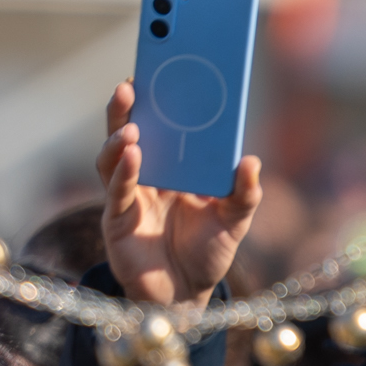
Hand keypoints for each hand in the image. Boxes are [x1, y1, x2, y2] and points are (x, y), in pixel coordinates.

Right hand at [95, 80, 263, 307]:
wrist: (186, 297)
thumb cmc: (207, 253)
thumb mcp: (235, 220)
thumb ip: (245, 193)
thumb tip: (251, 162)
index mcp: (171, 167)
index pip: (160, 124)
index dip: (156, 98)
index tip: (159, 68)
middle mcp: (145, 175)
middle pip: (128, 131)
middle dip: (127, 106)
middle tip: (133, 82)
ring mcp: (128, 196)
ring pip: (113, 157)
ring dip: (119, 136)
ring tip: (132, 123)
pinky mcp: (117, 221)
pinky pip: (118, 191)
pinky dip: (124, 171)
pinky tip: (133, 154)